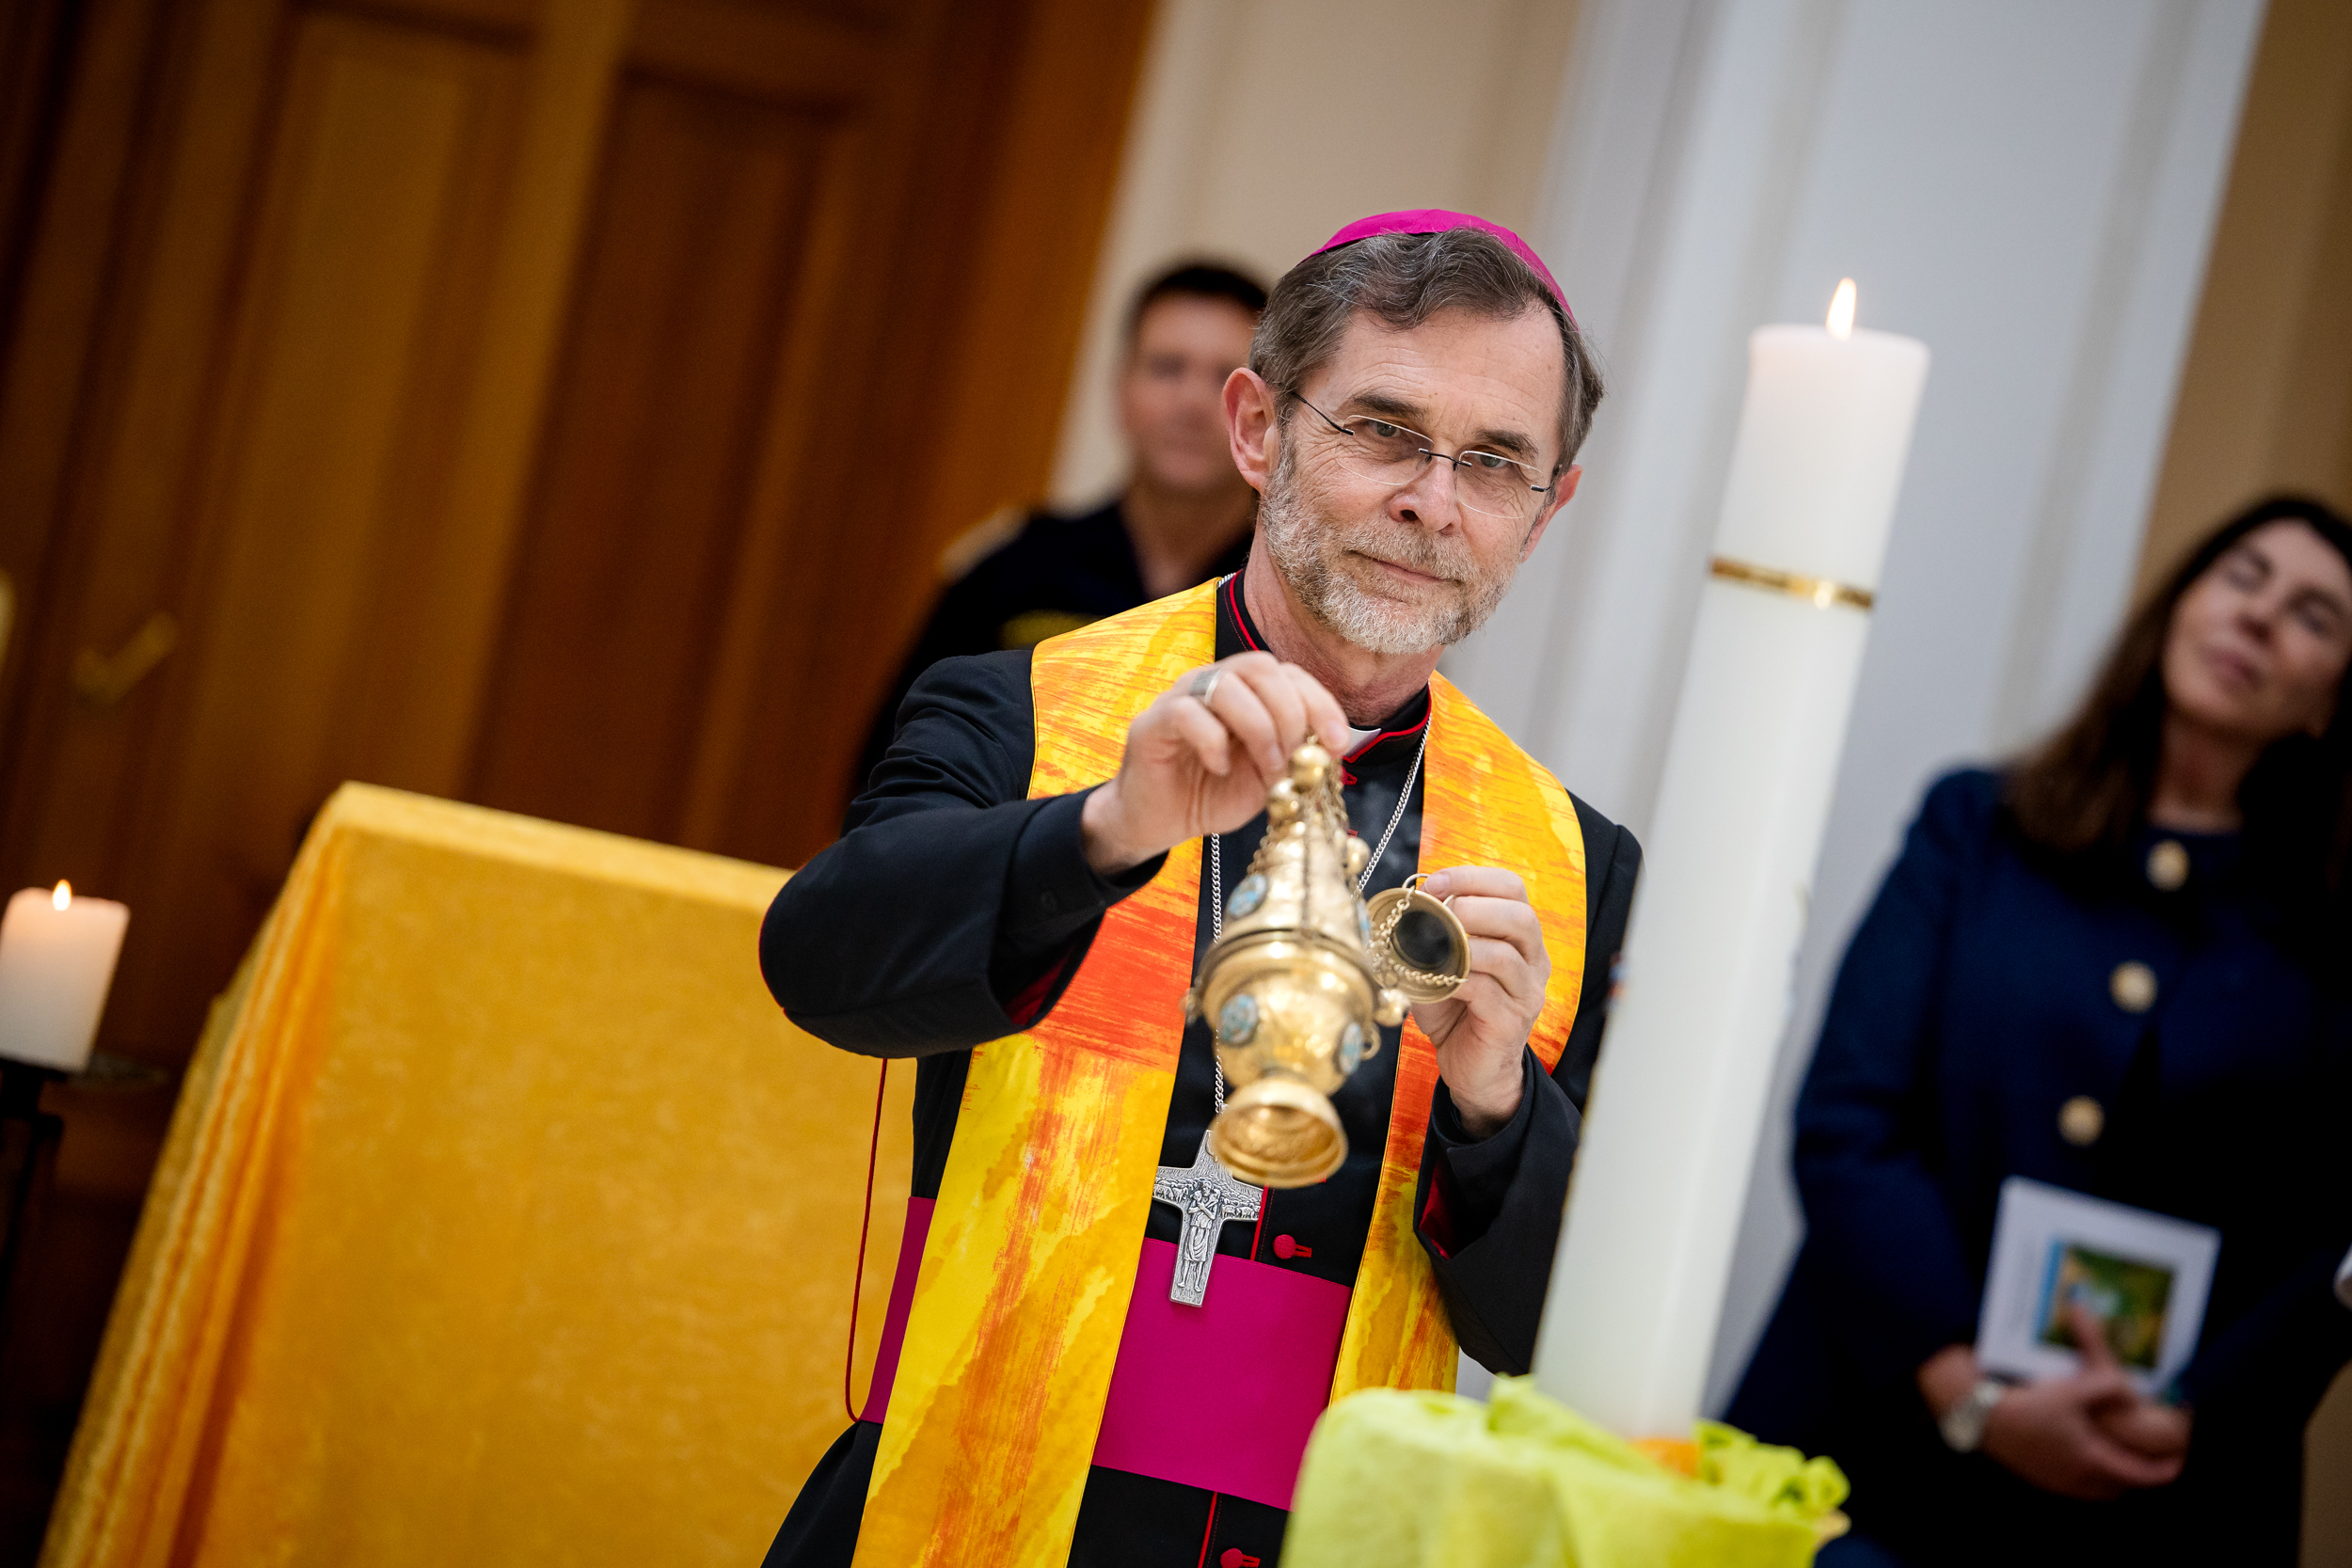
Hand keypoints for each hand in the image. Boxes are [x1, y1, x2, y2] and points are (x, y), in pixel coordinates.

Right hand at [1080, 653, 1348, 876]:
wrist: (1161, 823)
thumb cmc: (1214, 793)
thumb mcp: (1268, 777)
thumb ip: (1296, 756)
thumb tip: (1332, 746)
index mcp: (1247, 691)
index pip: (1289, 674)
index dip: (1320, 703)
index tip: (1336, 744)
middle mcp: (1214, 683)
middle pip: (1261, 667)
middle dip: (1290, 713)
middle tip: (1292, 757)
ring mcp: (1180, 697)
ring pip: (1227, 684)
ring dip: (1259, 729)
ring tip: (1264, 766)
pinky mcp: (1152, 722)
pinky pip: (1187, 713)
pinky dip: (1214, 741)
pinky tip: (1220, 768)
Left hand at [1408, 866, 1548, 1137]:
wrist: (1472, 1068)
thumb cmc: (1456, 1010)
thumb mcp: (1440, 964)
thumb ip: (1431, 935)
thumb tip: (1405, 905)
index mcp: (1518, 936)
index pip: (1512, 888)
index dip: (1472, 877)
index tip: (1433, 884)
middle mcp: (1533, 960)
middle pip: (1521, 915)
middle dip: (1473, 906)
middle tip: (1437, 914)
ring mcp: (1527, 992)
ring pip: (1508, 954)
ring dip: (1464, 944)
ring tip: (1433, 948)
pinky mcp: (1512, 1021)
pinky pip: (1487, 991)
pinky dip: (1456, 980)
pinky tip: (1436, 981)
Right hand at [1978, 1306, 2186, 1499]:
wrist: (1984, 1418)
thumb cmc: (2030, 1404)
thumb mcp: (2073, 1389)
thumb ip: (2108, 1386)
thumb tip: (2130, 1391)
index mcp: (2093, 1461)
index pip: (2142, 1476)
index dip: (2165, 1470)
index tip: (2179, 1461)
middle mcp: (2078, 1479)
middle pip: (2120, 1489)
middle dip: (2137, 1477)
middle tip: (2146, 1460)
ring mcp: (2057, 1482)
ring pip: (2097, 1491)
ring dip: (2110, 1478)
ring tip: (2113, 1456)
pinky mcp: (2039, 1477)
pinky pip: (2075, 1486)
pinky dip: (2087, 1475)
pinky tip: (2077, 1451)